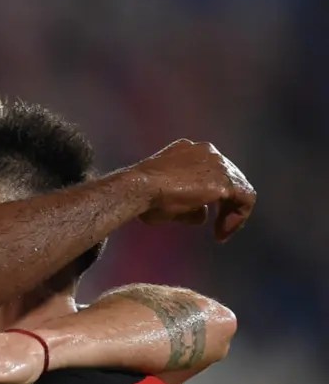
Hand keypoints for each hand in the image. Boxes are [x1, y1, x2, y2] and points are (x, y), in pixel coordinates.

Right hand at [119, 139, 254, 240]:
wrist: (138, 188)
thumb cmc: (143, 195)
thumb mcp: (166, 198)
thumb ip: (188, 203)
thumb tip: (202, 214)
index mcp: (189, 150)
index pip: (211, 171)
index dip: (211, 195)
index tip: (203, 213)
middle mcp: (206, 151)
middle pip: (228, 177)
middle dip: (224, 204)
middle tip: (218, 226)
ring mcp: (218, 163)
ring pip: (238, 187)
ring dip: (231, 212)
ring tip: (221, 233)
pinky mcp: (225, 180)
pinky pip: (245, 199)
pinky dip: (237, 217)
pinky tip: (223, 232)